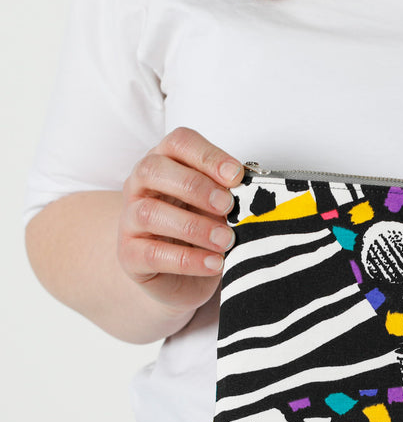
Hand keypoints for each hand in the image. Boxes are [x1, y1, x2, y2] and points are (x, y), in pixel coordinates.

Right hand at [117, 127, 243, 315]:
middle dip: (195, 186)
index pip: (178, 143)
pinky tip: (214, 263)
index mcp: (165, 164)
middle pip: (154, 170)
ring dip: (194, 227)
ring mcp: (129, 220)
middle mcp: (140, 186)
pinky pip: (152, 254)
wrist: (185, 279)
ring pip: (149, 213)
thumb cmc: (202, 234)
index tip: (236, 175)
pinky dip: (187, 260)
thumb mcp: (218, 208)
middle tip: (227, 205)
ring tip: (226, 241)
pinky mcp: (130, 255)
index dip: (208, 155)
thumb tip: (254, 194)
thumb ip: (229, 196)